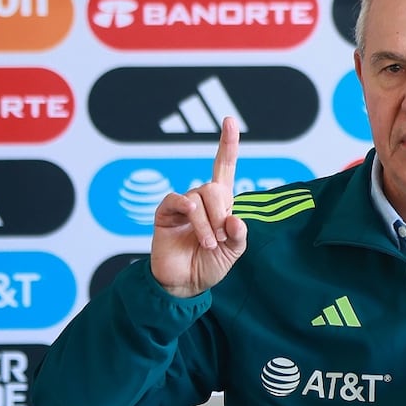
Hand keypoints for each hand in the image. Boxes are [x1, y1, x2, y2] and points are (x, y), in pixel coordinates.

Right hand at [150, 117, 247, 297]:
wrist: (185, 284)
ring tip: (209, 244)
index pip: (224, 167)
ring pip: (200, 196)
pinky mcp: (165, 213)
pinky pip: (177, 200)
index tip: (229, 121)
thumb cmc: (210, 266)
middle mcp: (201, 200)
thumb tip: (235, 218)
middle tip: (220, 239)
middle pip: (214, 186)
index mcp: (221, 204)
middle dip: (221, 213)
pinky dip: (190, 212)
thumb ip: (239, 235)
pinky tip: (191, 222)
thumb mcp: (233, 252)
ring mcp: (182, 206)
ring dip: (208, 223)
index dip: (227, 144)